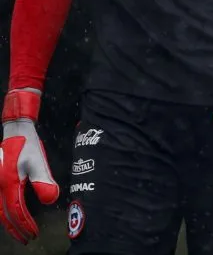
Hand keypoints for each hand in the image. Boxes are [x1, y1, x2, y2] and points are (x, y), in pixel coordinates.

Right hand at [0, 89, 58, 244]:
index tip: (34, 234)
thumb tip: (50, 200)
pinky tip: (10, 216)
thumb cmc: (28, 146)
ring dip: (8, 223)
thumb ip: (43, 182)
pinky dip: (4, 213)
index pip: (16, 212)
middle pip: (4, 215)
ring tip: (18, 232)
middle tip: (26, 239)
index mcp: (9, 184)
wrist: (16, 131)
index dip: (25, 225)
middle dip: (15, 229)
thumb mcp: (39, 163)